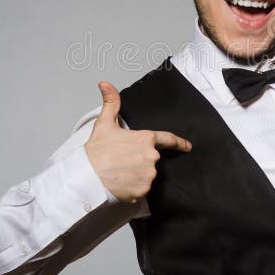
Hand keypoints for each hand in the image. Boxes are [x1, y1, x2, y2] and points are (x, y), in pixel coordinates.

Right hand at [84, 81, 191, 202]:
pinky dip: (133, 188)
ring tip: (119, 173)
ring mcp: (148, 174)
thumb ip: (111, 102)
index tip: (188, 146)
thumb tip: (105, 84)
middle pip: (151, 159)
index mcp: (145, 139)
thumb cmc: (96, 150)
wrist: (86, 175)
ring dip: (136, 175)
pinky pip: (142, 189)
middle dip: (139, 161)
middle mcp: (151, 156)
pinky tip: (121, 184)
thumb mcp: (104, 123)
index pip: (168, 139)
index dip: (180, 143)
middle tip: (122, 162)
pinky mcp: (143, 190)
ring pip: (146, 175)